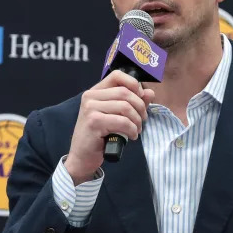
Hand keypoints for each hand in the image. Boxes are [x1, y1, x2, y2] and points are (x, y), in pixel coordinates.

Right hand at [64, 70, 155, 184]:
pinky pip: (122, 121)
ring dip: (137, 120)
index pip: (117, 75)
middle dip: (140, 107)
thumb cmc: (100, 136)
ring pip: (125, 107)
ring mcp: (90, 108)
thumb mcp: (117, 116)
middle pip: (125, 92)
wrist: (82, 157)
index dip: (134, 84)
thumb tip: (150, 92)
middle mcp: (90, 96)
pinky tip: (131, 136)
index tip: (140, 98)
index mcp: (95, 91)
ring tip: (137, 130)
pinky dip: (132, 130)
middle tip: (142, 120)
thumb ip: (133, 102)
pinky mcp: (94, 122)